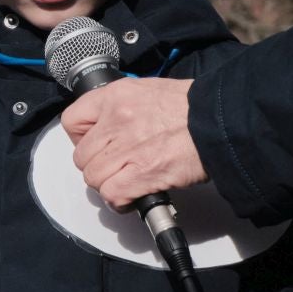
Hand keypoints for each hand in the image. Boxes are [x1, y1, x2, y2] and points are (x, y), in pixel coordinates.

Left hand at [62, 77, 205, 208]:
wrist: (220, 119)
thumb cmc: (192, 107)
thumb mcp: (148, 91)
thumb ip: (122, 107)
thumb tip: (109, 126)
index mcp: (116, 97)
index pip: (72, 121)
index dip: (80, 139)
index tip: (94, 146)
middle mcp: (117, 120)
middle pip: (82, 157)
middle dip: (97, 167)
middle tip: (116, 168)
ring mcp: (128, 148)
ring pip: (94, 178)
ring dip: (108, 185)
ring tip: (126, 182)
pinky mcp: (142, 173)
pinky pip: (112, 194)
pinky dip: (120, 201)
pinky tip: (132, 196)